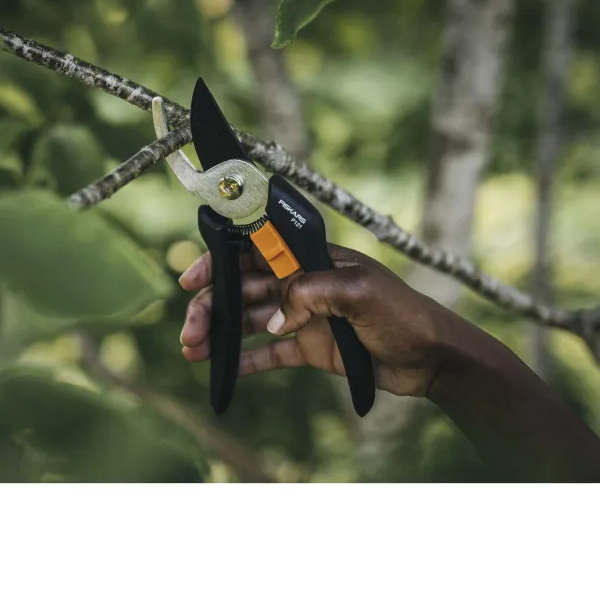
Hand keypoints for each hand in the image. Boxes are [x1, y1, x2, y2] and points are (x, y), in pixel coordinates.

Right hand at [179, 244, 456, 397]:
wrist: (430, 357)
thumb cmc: (403, 314)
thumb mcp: (360, 293)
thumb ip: (312, 294)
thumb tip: (276, 319)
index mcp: (311, 260)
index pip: (255, 251)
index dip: (220, 262)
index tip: (193, 278)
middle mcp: (301, 284)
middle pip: (243, 290)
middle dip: (213, 306)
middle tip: (190, 331)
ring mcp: (303, 316)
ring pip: (250, 322)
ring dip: (220, 334)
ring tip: (194, 351)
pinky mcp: (309, 347)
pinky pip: (268, 353)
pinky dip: (244, 360)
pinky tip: (221, 370)